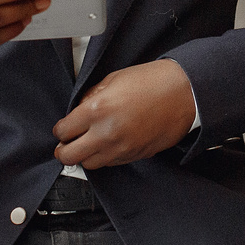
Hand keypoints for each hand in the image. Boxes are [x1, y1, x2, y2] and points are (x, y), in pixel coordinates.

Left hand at [52, 59, 197, 168]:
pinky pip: (110, 163)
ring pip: (88, 164)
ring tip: (88, 143)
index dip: (61, 129)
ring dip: (84, 155)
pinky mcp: (134, 156)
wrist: (184, 93)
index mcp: (97, 110)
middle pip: (69, 156)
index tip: (64, 127)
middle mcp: (106, 134)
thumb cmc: (153, 82)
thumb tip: (79, 110)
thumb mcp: (113, 79)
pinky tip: (108, 144)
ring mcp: (121, 149)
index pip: (63, 131)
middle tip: (66, 143)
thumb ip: (91, 96)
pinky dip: (104, 157)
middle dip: (64, 149)